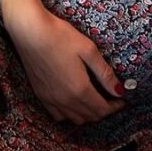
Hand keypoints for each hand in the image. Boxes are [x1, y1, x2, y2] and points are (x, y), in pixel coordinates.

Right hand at [4, 4, 126, 124]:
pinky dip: (69, 114)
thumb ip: (104, 73)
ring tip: (94, 101)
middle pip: (90, 116)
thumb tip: (119, 90)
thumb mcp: (88, 50)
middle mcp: (65, 100)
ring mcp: (51, 99)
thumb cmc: (59, 36)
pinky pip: (57, 115)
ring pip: (74, 119)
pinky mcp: (40, 94)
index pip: (102, 109)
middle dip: (103, 110)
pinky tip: (72, 102)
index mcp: (80, 89)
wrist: (29, 31)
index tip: (121, 100)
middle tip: (110, 99)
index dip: (115, 107)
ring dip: (87, 114)